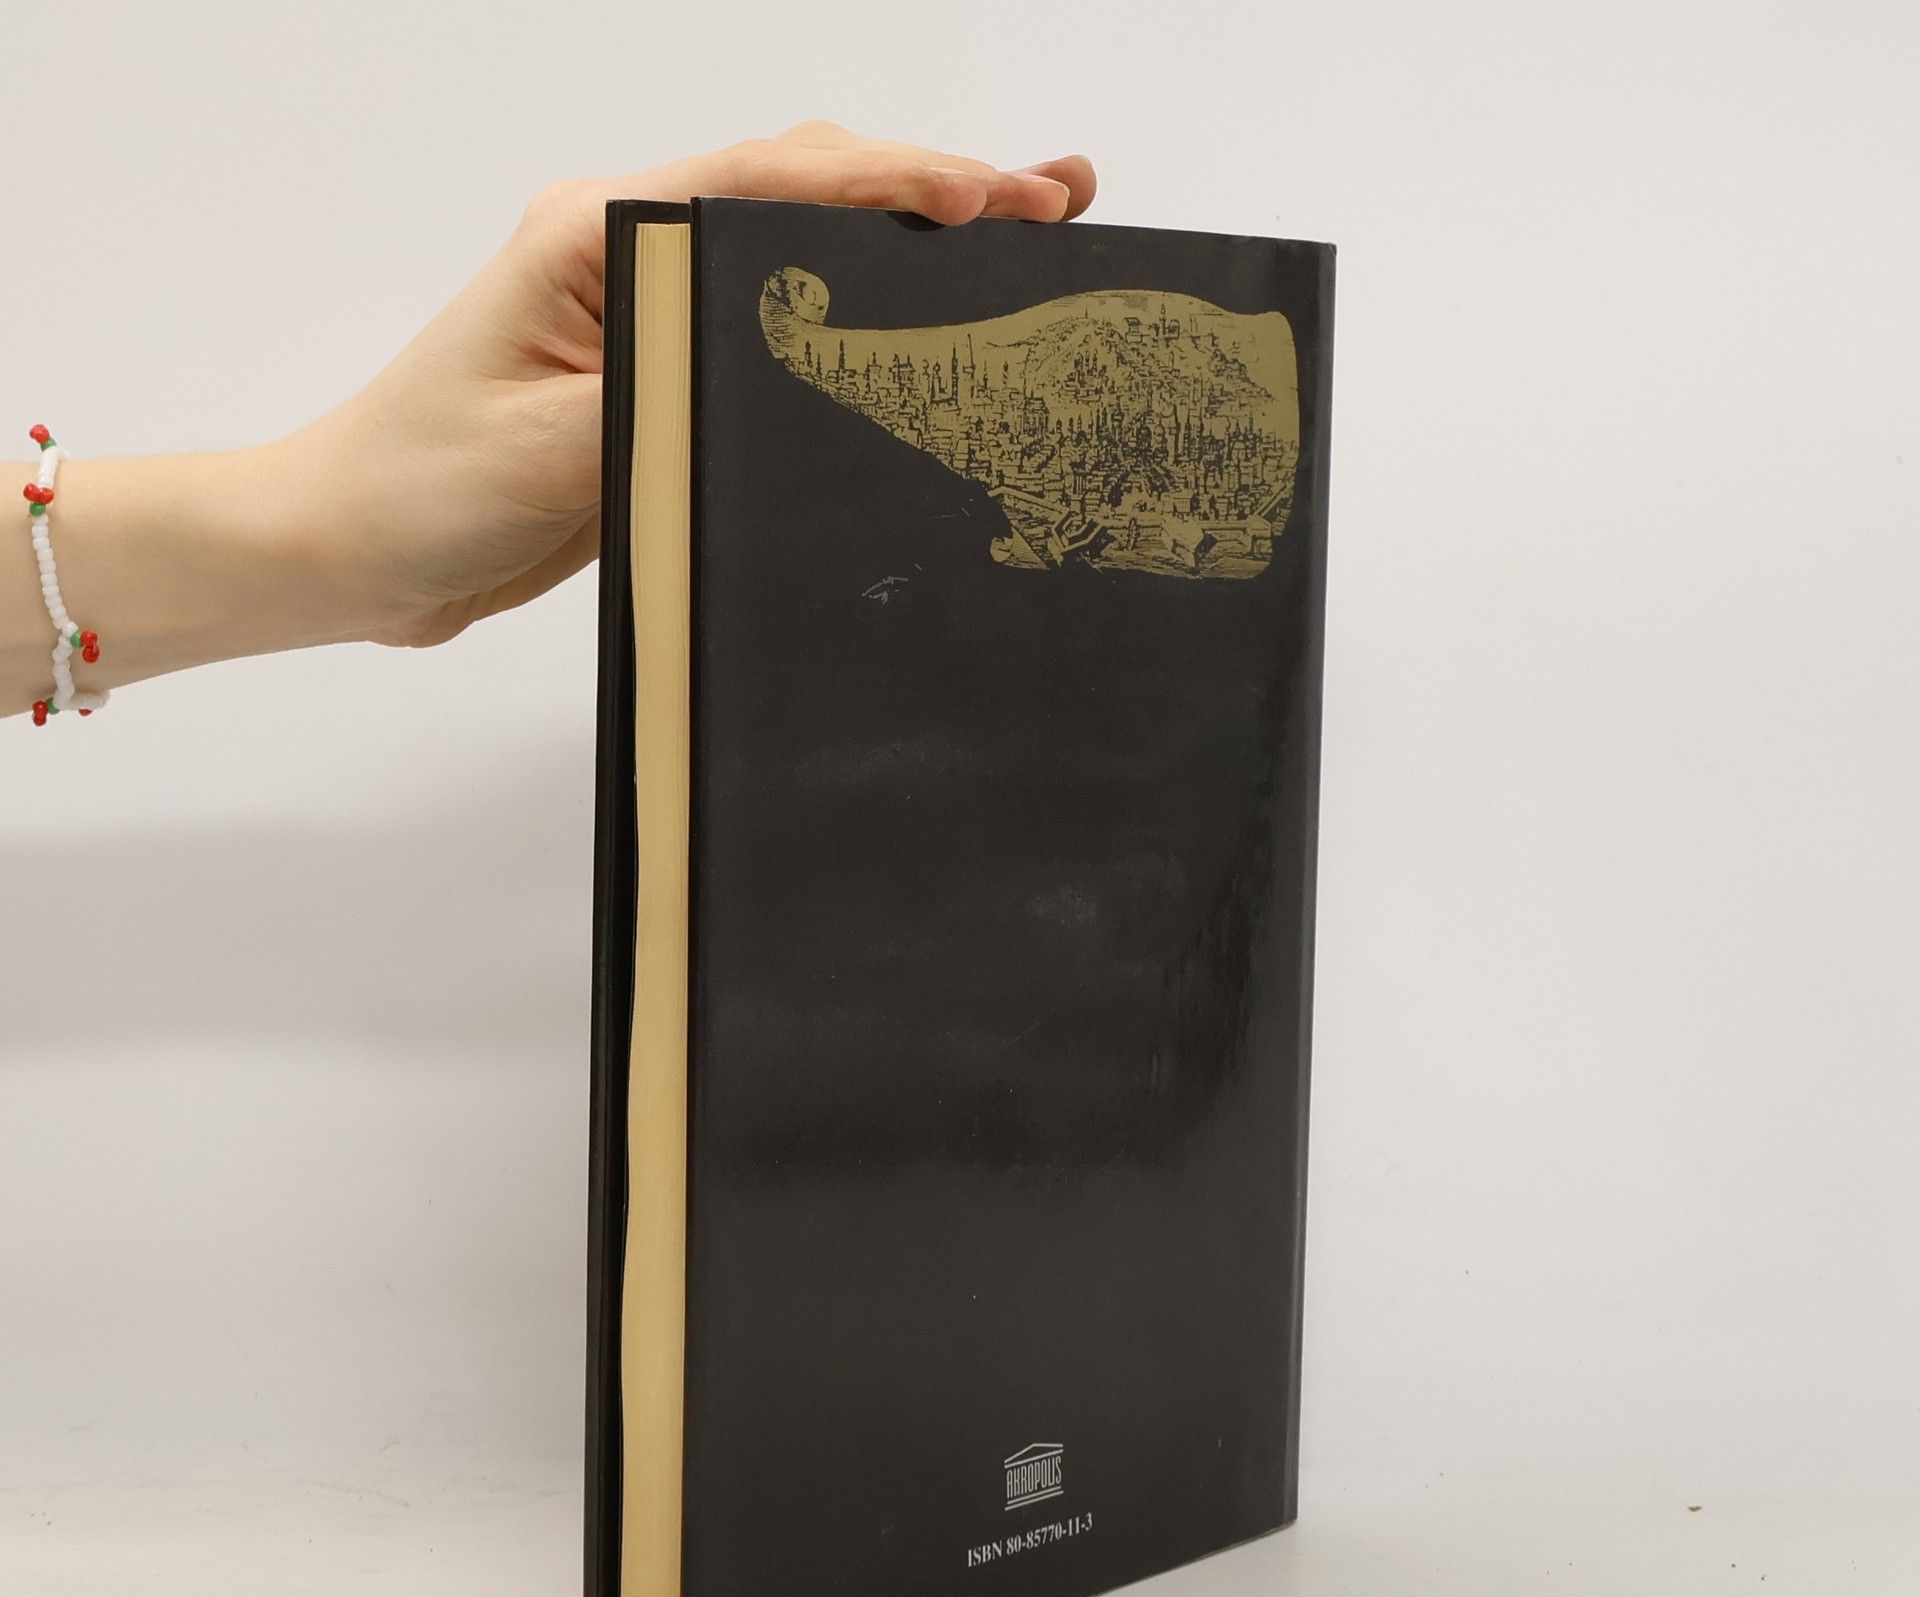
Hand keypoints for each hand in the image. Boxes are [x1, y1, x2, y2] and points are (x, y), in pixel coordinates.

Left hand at [290, 124, 1097, 649]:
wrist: (354, 547)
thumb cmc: (421, 482)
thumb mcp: (555, 444)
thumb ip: (670, 391)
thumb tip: (791, 362)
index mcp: (599, 235)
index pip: (777, 182)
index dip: (902, 184)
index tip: (1002, 198)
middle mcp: (629, 252)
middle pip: (806, 190)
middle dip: (935, 189)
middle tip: (1055, 200)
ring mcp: (646, 311)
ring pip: (801, 250)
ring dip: (909, 241)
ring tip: (1019, 236)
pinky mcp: (656, 374)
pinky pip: (776, 329)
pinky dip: (857, 312)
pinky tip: (918, 319)